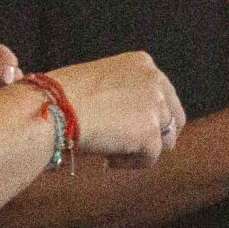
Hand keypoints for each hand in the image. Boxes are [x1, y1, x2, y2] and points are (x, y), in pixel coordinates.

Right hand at [42, 50, 185, 166]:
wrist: (56, 107)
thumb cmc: (62, 95)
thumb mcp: (99, 79)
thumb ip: (121, 91)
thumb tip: (128, 117)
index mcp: (142, 64)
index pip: (162, 94)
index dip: (145, 115)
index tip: (123, 125)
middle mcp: (155, 81)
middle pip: (172, 118)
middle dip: (153, 134)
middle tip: (127, 146)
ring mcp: (156, 106)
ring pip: (164, 140)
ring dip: (139, 149)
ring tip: (111, 151)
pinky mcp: (151, 133)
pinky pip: (150, 158)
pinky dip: (129, 163)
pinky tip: (107, 159)